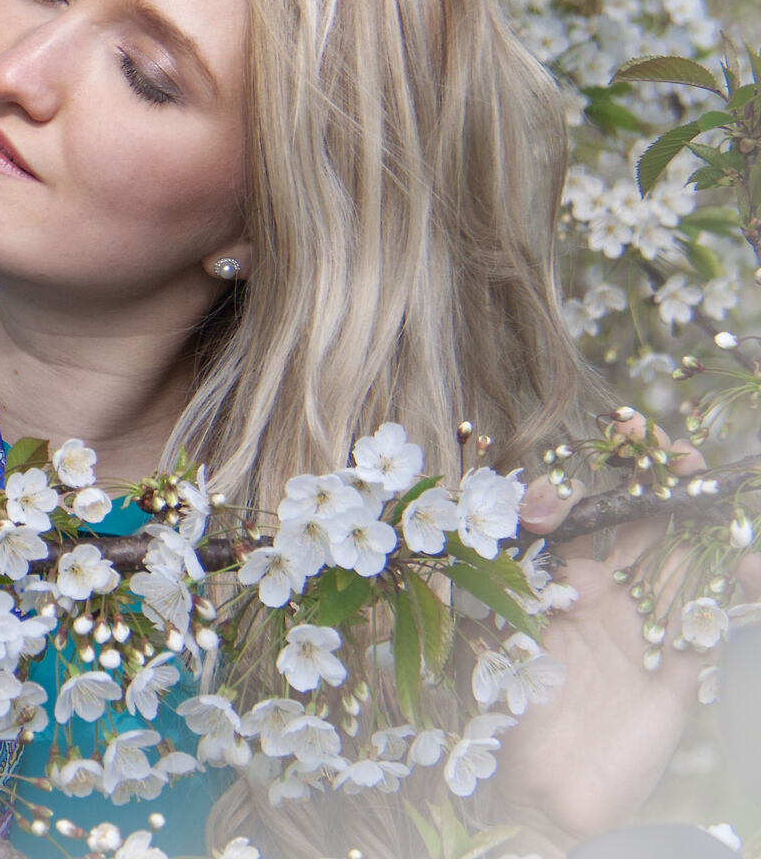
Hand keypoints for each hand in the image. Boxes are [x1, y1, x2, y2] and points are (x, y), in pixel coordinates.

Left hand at [493, 416, 755, 852]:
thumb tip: (532, 506)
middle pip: (638, 523)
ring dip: (696, 521)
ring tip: (704, 477)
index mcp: (553, 581)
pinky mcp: (679, 671)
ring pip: (679, 560)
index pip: (581, 511)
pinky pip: (709, 624)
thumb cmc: (505, 716)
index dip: (605, 469)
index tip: (618, 435)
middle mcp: (603, 596)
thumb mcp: (493, 633)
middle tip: (667, 441)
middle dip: (656, 477)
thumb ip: (509, 571)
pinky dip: (731, 593)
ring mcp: (644, 629)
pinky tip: (742, 566)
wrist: (542, 793)